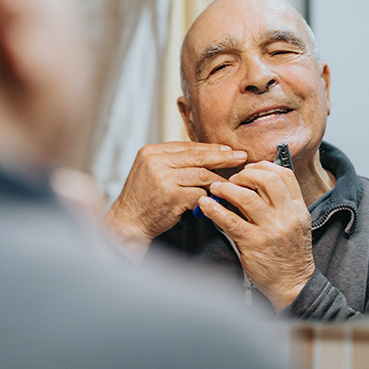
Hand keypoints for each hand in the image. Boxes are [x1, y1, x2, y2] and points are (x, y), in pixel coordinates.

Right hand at [104, 142, 247, 258]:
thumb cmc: (141, 200)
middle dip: (222, 157)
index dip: (210, 148)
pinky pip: (199, 193)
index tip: (228, 150)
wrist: (127, 223)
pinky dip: (208, 197)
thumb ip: (173, 162)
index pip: (187, 146)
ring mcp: (163, 178)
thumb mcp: (151, 172)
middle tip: (241, 157)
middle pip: (197, 157)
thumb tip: (205, 155)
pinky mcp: (171, 196)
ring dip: (218, 181)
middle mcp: (155, 161)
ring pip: (201, 175)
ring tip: (233, 182)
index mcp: (151, 152)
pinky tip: (216, 199)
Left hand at [197, 161, 314, 310]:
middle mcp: (287, 215)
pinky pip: (231, 220)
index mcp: (298, 208)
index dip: (263, 167)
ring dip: (227, 188)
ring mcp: (271, 229)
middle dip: (244, 174)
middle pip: (267, 179)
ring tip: (216, 189)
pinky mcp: (254, 243)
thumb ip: (280, 204)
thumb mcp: (295, 224)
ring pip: (247, 197)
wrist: (293, 283)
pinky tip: (206, 204)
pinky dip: (215, 209)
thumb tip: (255, 184)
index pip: (284, 175)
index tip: (248, 169)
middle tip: (231, 180)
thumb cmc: (289, 254)